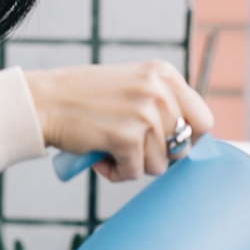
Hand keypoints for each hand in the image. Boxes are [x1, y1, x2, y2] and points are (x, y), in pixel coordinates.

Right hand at [24, 61, 213, 180]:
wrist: (45, 101)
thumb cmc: (86, 98)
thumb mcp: (134, 86)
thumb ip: (163, 104)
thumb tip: (191, 142)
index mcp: (165, 75)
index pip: (204, 121)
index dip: (187, 140)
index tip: (168, 145)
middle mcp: (159, 91)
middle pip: (182, 148)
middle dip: (157, 155)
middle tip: (130, 145)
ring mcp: (144, 114)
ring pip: (159, 165)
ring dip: (133, 164)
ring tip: (110, 146)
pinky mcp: (126, 137)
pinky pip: (133, 173)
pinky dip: (115, 172)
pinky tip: (100, 155)